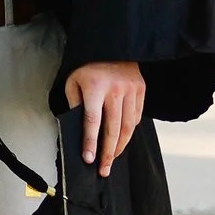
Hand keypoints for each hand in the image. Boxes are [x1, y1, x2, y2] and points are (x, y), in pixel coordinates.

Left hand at [66, 60, 145, 178]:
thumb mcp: (73, 81)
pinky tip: (122, 140)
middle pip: (113, 128)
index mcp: (95, 87)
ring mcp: (131, 90)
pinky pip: (136, 117)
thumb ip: (75, 104)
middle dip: (108, 152)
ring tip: (113, 159)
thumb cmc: (88, 66)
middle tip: (104, 169)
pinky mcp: (141, 90)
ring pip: (128, 126)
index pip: (92, 121)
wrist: (111, 44)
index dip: (90, 142)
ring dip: (120, 146)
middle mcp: (115, 89)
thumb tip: (78, 128)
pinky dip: (130, 132)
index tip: (89, 159)